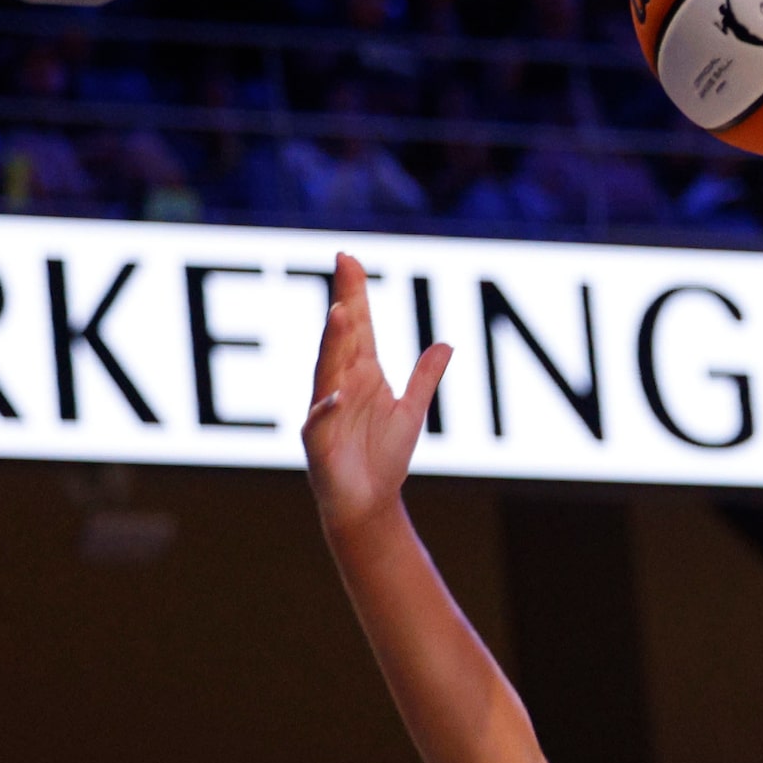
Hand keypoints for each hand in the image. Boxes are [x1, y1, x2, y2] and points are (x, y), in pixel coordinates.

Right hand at [302, 252, 448, 540]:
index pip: (359, 327)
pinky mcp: (318, 442)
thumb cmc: (383, 457)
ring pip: (328, 371)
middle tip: (344, 266)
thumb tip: (445, 343)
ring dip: (334, 343)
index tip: (349, 258)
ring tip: (341, 314)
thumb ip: (425, 377)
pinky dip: (327, 407)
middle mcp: (339, 386)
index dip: (355, 293)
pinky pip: (320, 422)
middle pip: (343, 338)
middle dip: (345, 303)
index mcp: (361, 375)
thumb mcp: (411, 410)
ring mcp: (325, 411)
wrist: (369, 503)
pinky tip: (335, 394)